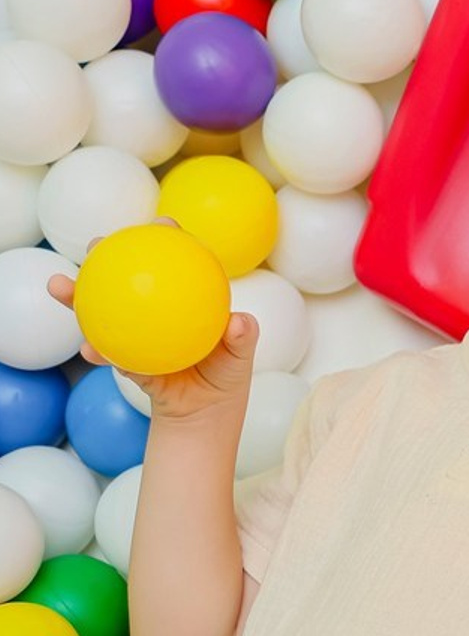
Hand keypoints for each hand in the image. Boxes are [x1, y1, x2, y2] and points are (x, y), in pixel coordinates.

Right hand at [45, 225, 258, 422]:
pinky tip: (90, 350)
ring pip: (101, 308)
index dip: (166, 238)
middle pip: (124, 275)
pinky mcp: (123, 358)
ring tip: (59, 285)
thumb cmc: (226, 375)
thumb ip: (242, 337)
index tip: (163, 224)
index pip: (174, 261)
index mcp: (181, 299)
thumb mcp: (240, 355)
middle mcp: (152, 309)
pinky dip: (98, 351)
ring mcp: (134, 331)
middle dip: (106, 254)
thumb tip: (240, 322)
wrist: (204, 411)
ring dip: (77, 296)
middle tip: (96, 244)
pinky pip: (107, 352)